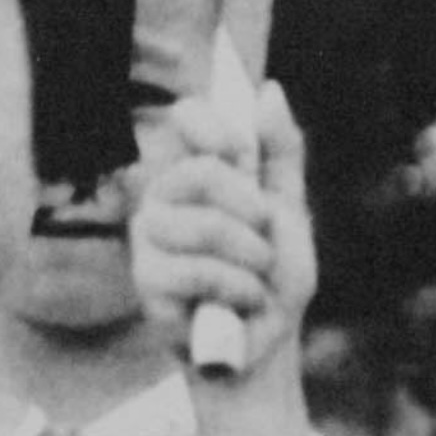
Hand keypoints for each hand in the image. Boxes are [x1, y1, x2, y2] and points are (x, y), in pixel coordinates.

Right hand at [134, 82, 314, 360]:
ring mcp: (150, 240)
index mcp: (195, 172)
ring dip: (253, 260)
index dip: (216, 127)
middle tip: (263, 242)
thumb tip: (269, 90)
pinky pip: (200, 270)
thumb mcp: (287, 211)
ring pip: (207, 226)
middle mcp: (163, 198)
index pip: (188, 118)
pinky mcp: (148, 282)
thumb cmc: (273, 278)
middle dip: (253, 212)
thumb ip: (280, 152)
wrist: (267, 345)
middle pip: (205, 172)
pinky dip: (241, 290)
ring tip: (255, 280)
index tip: (240, 155)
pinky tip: (240, 304)